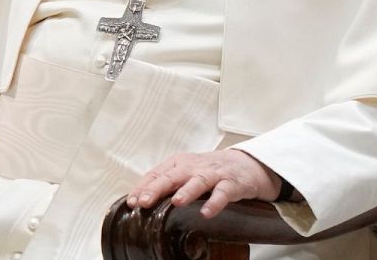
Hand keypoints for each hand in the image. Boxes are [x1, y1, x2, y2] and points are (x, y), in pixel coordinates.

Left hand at [125, 149, 281, 217]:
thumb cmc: (208, 171)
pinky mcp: (231, 183)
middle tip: (145, 201)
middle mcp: (194, 167)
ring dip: (187, 191)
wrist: (245, 164)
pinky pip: (223, 193)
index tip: (132, 202)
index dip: (144, 187)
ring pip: (199, 181)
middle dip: (158, 188)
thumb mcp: (184, 173)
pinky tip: (207, 212)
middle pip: (174, 175)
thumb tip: (138, 202)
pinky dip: (215, 202)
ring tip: (176, 202)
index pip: (157, 174)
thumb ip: (165, 184)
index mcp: (179, 163)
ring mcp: (213, 174)